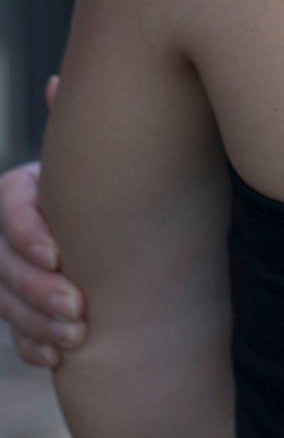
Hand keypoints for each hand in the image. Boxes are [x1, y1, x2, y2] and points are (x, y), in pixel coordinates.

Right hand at [0, 78, 86, 367]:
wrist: (118, 221)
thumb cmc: (108, 179)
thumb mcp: (93, 155)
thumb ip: (77, 126)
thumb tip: (58, 81)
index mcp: (19, 190)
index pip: (8, 211)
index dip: (27, 234)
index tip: (59, 253)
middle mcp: (6, 234)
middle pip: (3, 265)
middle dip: (37, 289)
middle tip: (79, 307)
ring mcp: (8, 274)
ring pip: (5, 303)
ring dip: (37, 322)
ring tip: (79, 335)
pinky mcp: (20, 309)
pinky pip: (15, 333)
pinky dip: (34, 346)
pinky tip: (58, 356)